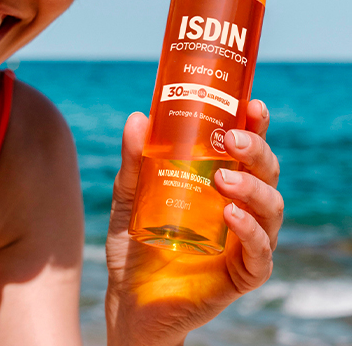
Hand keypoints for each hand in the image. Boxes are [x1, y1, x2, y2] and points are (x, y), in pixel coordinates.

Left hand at [105, 100, 282, 345]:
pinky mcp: (242, 274)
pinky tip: (231, 216)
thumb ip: (134, 159)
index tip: (252, 105)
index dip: (255, 126)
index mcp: (218, 180)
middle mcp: (238, 206)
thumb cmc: (135, 238)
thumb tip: (139, 117)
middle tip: (233, 140)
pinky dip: (251, 232)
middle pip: (266, 172)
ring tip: (224, 180)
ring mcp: (243, 240)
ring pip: (272, 208)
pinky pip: (261, 253)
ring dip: (254, 189)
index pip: (245, 149)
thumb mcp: (130, 193)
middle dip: (257, 151)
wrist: (127, 295)